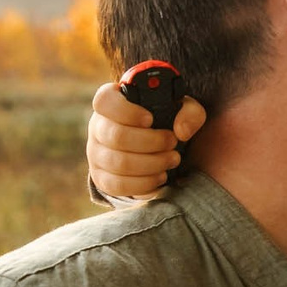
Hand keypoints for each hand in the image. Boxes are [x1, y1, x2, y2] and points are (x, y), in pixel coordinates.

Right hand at [86, 81, 206, 201]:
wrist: (153, 148)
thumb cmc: (163, 122)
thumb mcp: (182, 110)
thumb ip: (190, 113)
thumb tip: (181, 131)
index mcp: (111, 102)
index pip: (105, 101)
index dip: (126, 111)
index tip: (150, 119)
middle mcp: (98, 126)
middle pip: (116, 136)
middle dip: (151, 142)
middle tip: (172, 143)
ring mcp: (96, 154)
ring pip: (119, 163)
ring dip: (152, 164)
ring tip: (172, 160)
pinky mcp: (101, 178)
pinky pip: (117, 185)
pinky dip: (144, 183)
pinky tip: (160, 176)